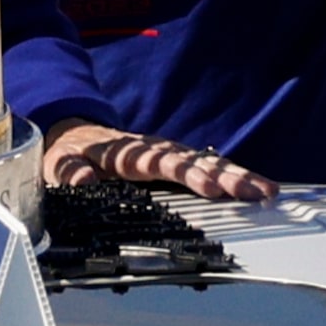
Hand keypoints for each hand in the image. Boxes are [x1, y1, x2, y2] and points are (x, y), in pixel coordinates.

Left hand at [42, 120, 275, 201]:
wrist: (73, 135)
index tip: (209, 185)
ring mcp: (167, 154)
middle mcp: (153, 150)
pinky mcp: (176, 162)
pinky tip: (259, 188)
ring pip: (207, 161)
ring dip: (237, 175)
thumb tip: (81, 179)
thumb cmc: (67, 155)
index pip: (160, 162)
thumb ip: (69, 172)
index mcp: (125, 153)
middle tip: (256, 191)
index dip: (185, 172)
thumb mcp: (57, 164)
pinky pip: (207, 166)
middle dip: (225, 175)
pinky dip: (232, 175)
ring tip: (268, 191)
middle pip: (193, 160)